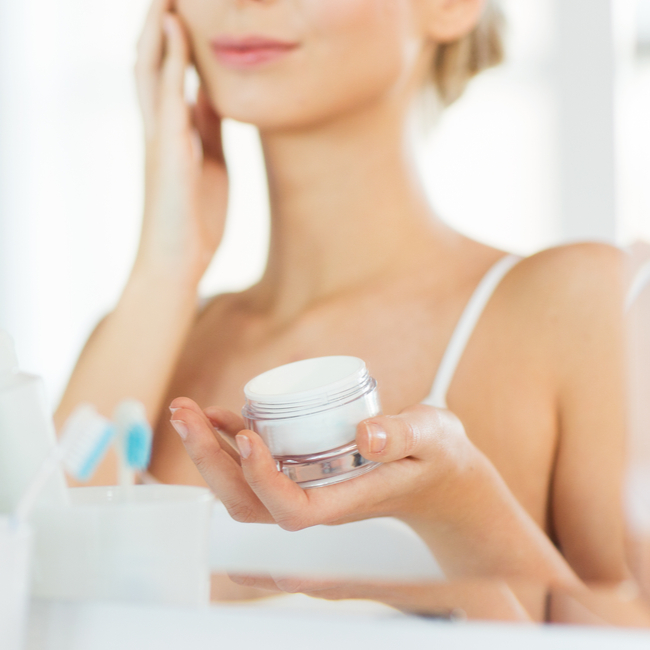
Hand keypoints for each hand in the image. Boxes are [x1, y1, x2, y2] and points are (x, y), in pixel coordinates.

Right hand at [135, 0, 227, 280]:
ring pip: (151, 71)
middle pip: (151, 63)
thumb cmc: (194, 220)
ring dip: (158, 31)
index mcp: (173, 134)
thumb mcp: (211, 164)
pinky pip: (168, 98)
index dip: (176, 41)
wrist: (177, 262)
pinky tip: (177, 35)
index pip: (170, 76)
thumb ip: (209, 130)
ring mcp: (159, 138)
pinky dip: (172, 63)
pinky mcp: (167, 152)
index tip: (187, 10)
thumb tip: (212, 98)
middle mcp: (159, 130)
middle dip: (159, 25)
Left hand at [168, 397, 475, 530]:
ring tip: (188, 409)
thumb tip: (366, 434)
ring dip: (209, 451)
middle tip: (185, 412)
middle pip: (248, 503)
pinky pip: (257, 467)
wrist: (441, 479)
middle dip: (210, 460)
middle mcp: (319, 500)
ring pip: (244, 488)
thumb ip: (403, 435)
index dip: (261, 479)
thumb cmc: (439, 459)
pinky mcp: (306, 471)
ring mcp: (308, 487)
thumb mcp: (434, 438)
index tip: (249, 435)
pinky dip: (231, 441)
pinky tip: (221, 414)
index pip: (291, 509)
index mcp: (348, 500)